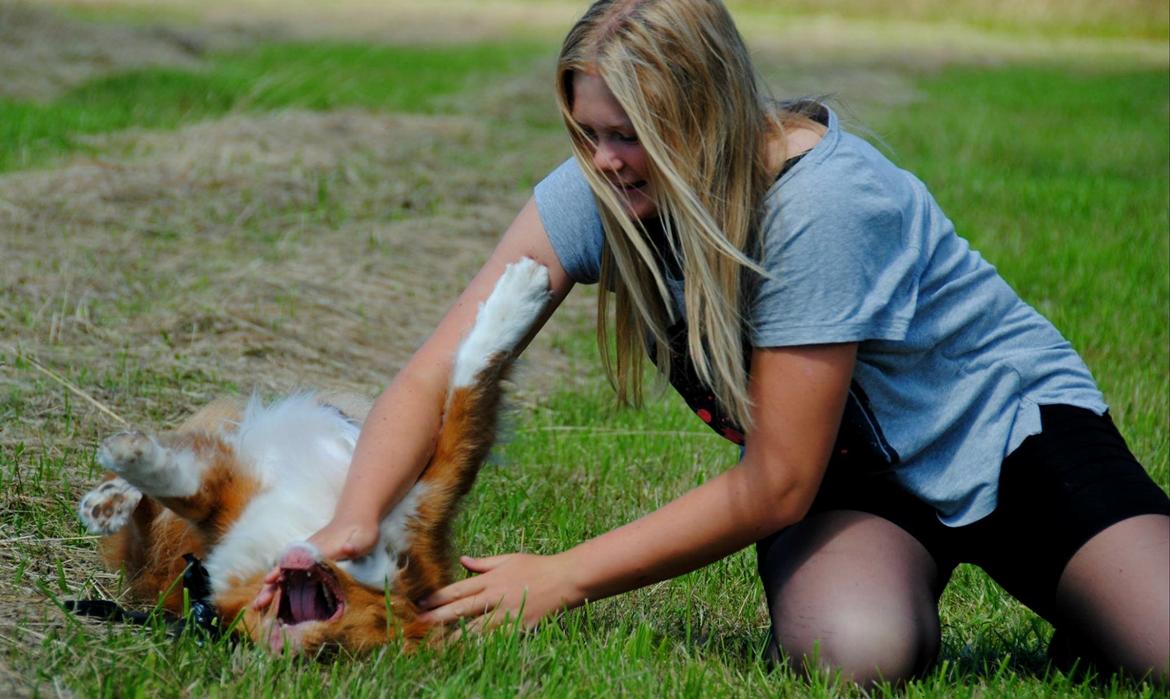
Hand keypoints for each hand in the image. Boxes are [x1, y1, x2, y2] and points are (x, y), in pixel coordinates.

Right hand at [251, 518, 378, 609]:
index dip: (282, 571)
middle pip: (284, 570)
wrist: (357, 519)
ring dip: (272, 590)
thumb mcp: (363, 539)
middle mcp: (308, 554)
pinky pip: (291, 577)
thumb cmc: (362, 532)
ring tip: (257, 607)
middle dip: (270, 587)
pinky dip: (281, 589)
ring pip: (285, 576)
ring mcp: (306, 559)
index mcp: (319, 550)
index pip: (295, 561)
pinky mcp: (309, 564)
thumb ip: (355, 546)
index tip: (269, 581)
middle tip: (257, 605)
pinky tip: (275, 603)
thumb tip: (348, 548)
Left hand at [416, 552, 580, 632]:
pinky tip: (468, 652)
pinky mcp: (519, 628)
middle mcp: (495, 597)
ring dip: (454, 636)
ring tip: (436, 644)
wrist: (565, 580)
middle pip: (461, 609)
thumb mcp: (509, 559)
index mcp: (491, 580)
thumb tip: (463, 560)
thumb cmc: (538, 567)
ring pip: (475, 629)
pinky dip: (481, 646)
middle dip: (438, 618)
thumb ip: (484, 563)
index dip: (438, 597)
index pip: (458, 589)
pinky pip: (496, 639)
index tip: (421, 603)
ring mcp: (507, 614)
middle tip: (419, 625)